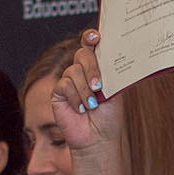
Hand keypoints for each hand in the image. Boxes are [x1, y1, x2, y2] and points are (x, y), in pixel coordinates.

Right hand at [48, 29, 122, 150]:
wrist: (98, 138)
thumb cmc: (108, 117)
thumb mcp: (115, 91)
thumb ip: (109, 73)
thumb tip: (109, 56)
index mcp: (98, 68)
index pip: (92, 46)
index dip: (91, 37)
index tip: (96, 36)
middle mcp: (82, 71)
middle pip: (83, 54)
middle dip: (92, 68)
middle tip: (99, 85)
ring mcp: (69, 81)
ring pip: (74, 70)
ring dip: (85, 89)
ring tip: (92, 105)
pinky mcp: (58, 92)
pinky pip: (65, 84)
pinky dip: (75, 97)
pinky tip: (80, 108)